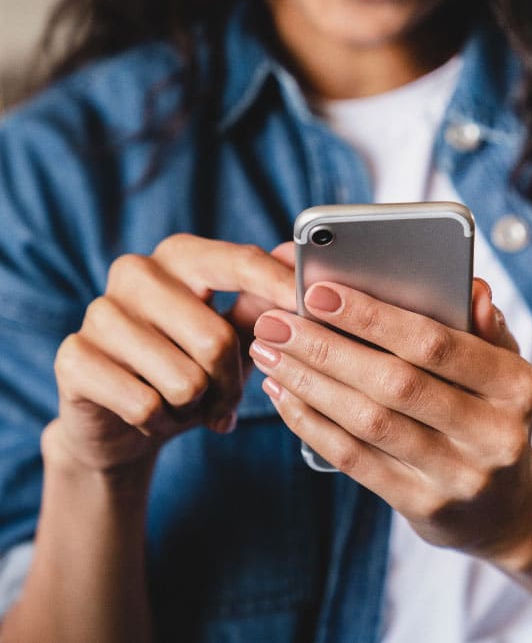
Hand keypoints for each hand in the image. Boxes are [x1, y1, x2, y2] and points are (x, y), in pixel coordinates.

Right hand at [49, 235, 294, 473]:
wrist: (122, 421)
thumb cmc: (189, 367)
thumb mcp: (233, 334)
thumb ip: (263, 300)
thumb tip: (297, 261)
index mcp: (181, 256)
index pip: (239, 262)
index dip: (279, 286)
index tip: (309, 306)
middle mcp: (136, 272)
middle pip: (216, 338)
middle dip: (231, 384)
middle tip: (225, 400)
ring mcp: (99, 312)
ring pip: (184, 379)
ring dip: (195, 407)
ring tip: (184, 403)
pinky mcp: (73, 357)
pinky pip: (145, 405)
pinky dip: (160, 423)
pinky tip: (152, 415)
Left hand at [250, 276, 531, 560]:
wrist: (503, 506)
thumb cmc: (489, 413)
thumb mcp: (501, 367)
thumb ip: (483, 326)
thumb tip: (471, 289)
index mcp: (515, 386)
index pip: (436, 344)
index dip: (373, 317)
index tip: (318, 292)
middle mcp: (494, 434)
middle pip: (395, 383)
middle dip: (326, 348)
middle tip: (275, 323)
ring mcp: (459, 476)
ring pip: (369, 422)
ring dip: (309, 383)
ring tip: (269, 353)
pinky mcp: (424, 506)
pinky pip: (356, 460)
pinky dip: (312, 424)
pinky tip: (284, 395)